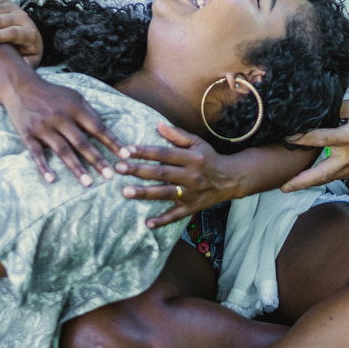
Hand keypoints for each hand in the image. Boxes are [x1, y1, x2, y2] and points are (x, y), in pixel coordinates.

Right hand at [4, 76, 129, 184]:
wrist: (20, 86)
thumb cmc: (53, 93)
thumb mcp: (74, 96)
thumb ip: (90, 112)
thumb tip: (107, 129)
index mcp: (75, 107)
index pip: (98, 127)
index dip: (112, 142)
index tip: (125, 155)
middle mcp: (60, 117)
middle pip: (82, 142)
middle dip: (97, 160)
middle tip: (110, 176)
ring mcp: (43, 127)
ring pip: (62, 150)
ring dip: (76, 168)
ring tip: (88, 183)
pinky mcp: (28, 135)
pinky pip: (37, 153)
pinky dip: (43, 167)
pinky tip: (52, 179)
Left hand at [116, 123, 234, 228]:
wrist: (230, 179)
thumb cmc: (209, 158)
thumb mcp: (197, 142)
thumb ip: (177, 135)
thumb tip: (158, 124)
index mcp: (192, 158)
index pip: (165, 153)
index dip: (145, 151)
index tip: (127, 150)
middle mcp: (191, 176)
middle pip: (162, 173)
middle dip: (139, 170)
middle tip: (118, 168)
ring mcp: (191, 193)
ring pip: (165, 194)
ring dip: (145, 193)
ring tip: (125, 192)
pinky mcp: (192, 208)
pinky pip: (176, 215)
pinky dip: (162, 221)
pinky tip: (147, 223)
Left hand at [280, 97, 348, 191]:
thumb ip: (340, 107)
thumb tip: (322, 112)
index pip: (319, 139)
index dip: (301, 139)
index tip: (286, 139)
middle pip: (321, 173)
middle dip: (301, 182)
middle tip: (283, 187)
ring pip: (328, 178)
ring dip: (309, 182)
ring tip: (291, 185)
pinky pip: (338, 176)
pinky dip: (324, 177)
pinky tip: (312, 175)